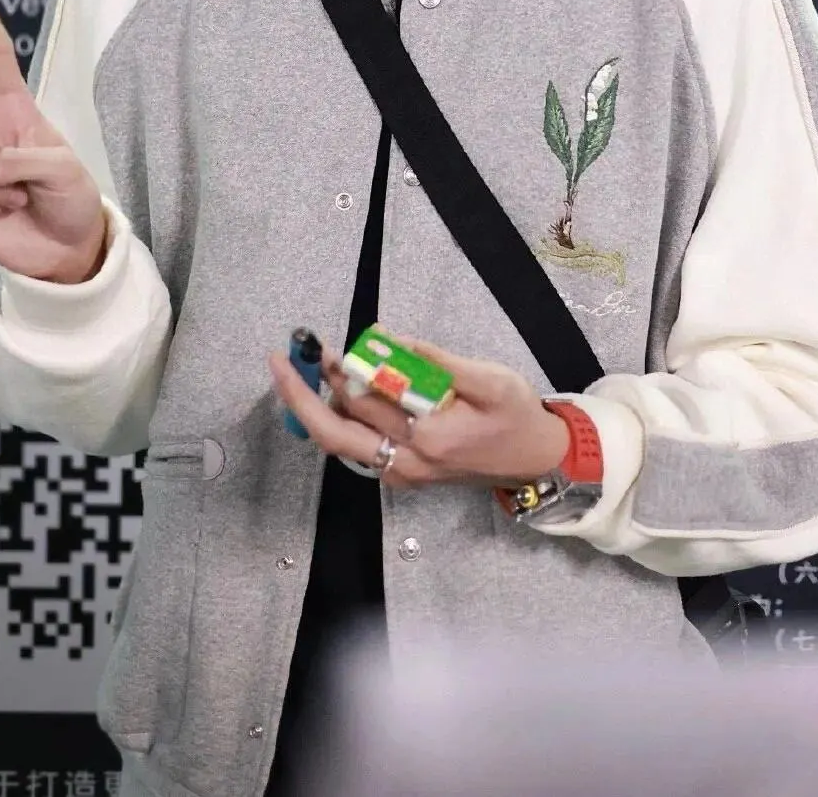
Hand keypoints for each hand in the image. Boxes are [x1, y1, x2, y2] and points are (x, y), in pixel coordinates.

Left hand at [268, 335, 568, 488]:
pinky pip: (357, 449)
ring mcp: (402, 473)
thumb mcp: (490, 380)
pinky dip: (338, 419)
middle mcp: (408, 462)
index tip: (319, 346)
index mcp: (429, 437)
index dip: (338, 370)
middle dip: (304, 393)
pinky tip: (332, 391)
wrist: (537, 460)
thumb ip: (438, 363)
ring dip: (317, 406)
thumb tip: (393, 343)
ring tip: (302, 368)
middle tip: (280, 361)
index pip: (367, 401)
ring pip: (341, 444)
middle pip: (338, 431)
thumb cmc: (516, 416)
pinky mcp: (403, 474)